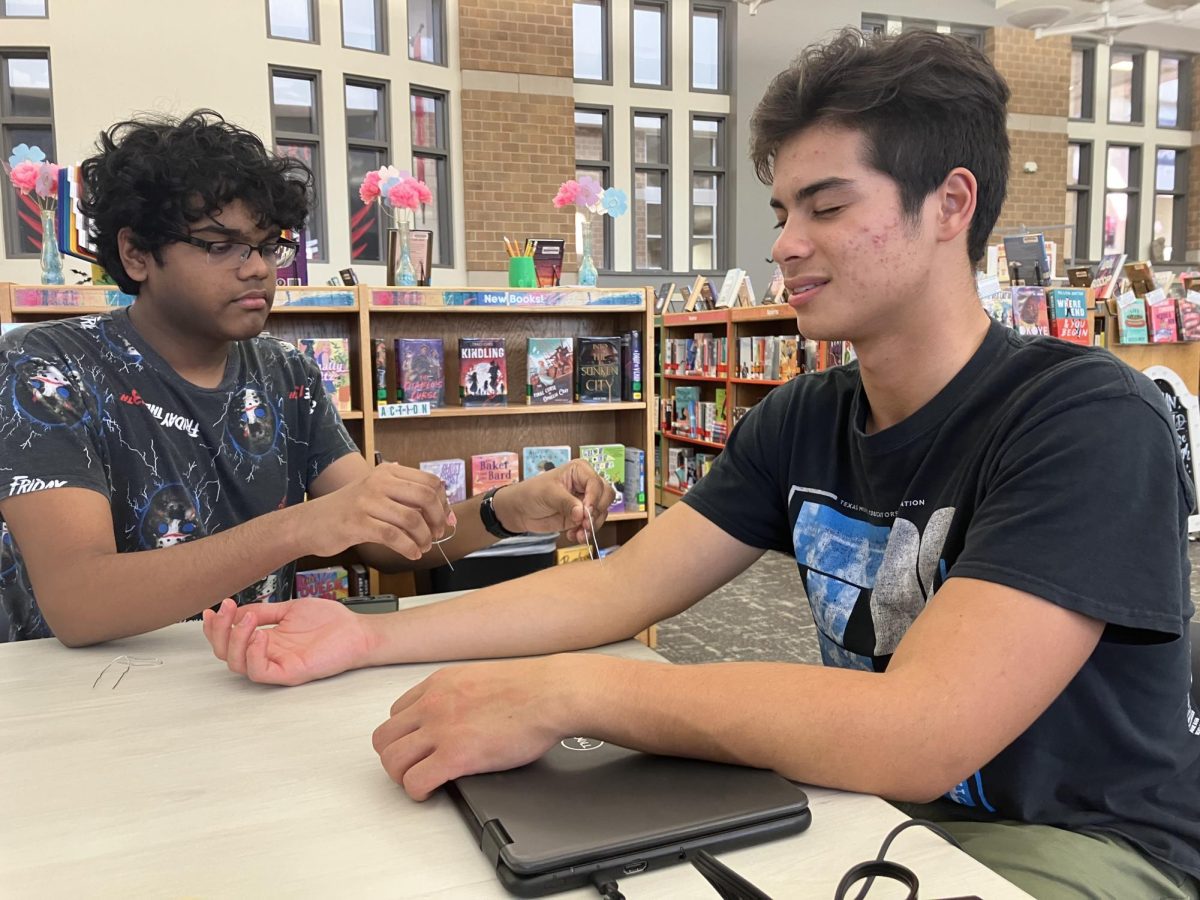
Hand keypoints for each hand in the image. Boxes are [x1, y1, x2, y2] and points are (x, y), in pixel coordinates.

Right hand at [202, 597, 376, 685]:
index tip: (215, 609)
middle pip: (226, 653)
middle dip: (219, 631)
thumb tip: (238, 609)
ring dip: (236, 639)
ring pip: (238, 664)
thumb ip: (264, 610)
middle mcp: (267, 653)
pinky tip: (260, 635)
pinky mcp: (289, 673)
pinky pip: (260, 672)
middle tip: (227, 610)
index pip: (230, 639)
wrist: (357, 631)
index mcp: (266, 639)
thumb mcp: (290, 608)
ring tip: (248, 619)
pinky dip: (253, 654)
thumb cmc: (331, 622)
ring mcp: (277, 664)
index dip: (216, 626)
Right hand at [303, 462, 453, 559]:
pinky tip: (412, 554)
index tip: (444, 518)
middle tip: (437, 534)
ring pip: (412, 519)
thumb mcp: (376, 493)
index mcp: (387, 472)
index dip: (442, 502)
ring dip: (424, 537)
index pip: (429, 481)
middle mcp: (378, 482)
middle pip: (425, 497)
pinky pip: (394, 536)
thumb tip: (442, 508)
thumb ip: (405, 497)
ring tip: (423, 547)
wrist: (309, 523)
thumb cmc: (348, 511)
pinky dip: (409, 548)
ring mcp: (367, 502)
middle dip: (437, 519)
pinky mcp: (358, 523)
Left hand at [372, 656, 572, 799]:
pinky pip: (415, 781)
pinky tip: (431, 792)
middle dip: (395, 757)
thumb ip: (460, 695)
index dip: (405, 735)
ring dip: (402, 776)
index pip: (396, 712)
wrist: (553, 692)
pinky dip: (417, 792)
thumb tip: (458, 713)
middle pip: (384, 738)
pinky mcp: (455, 755)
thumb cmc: (533, 687)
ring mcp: (441, 729)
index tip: (416, 747)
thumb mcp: (481, 679)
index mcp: (440, 684)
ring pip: (391, 761)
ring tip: (420, 781)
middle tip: (413, 768)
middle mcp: (433, 703)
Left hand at [493, 459, 614, 542]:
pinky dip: (585, 533)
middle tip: (584, 524)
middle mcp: (586, 485)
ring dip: (591, 526)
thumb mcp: (548, 494)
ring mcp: (585, 501)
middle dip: (596, 512)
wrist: (519, 510)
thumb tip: (582, 514)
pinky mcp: (581, 517)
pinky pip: (592, 525)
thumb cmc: (531, 493)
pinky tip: (573, 536)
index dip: (594, 498)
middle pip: (606, 497)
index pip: (596, 483)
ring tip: (577, 533)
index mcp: (580, 471)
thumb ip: (567, 503)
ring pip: (601, 513)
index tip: (586, 511)